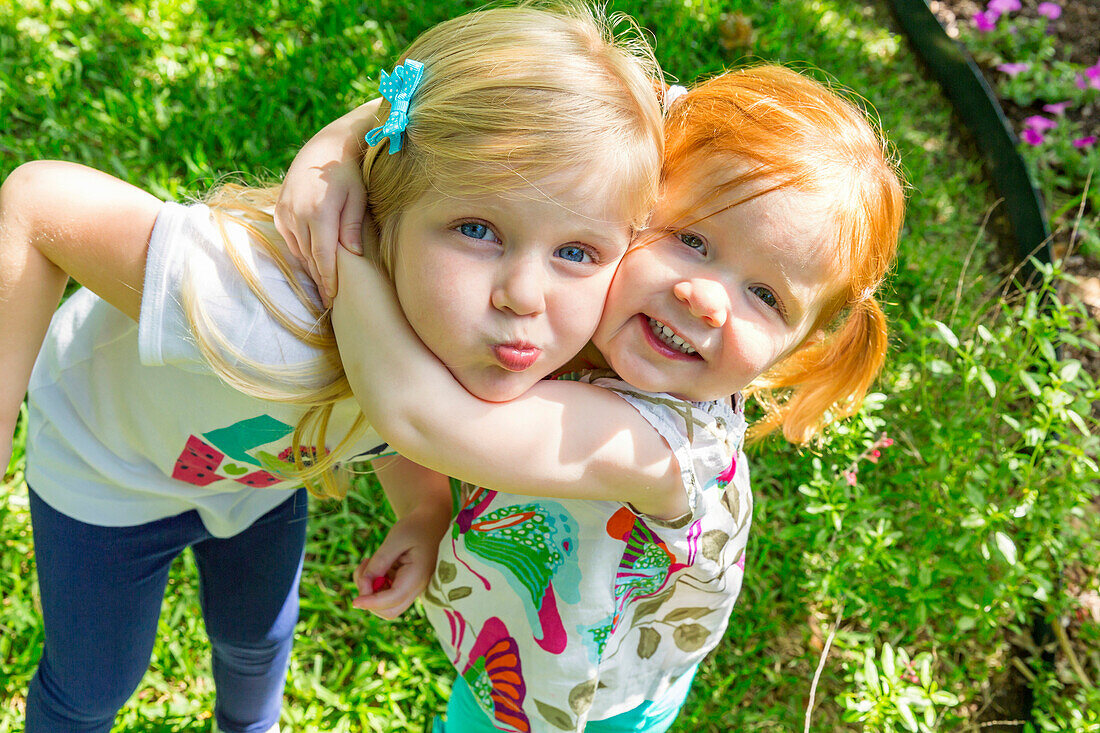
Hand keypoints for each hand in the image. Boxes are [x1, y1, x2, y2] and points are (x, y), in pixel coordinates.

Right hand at [274, 99, 382, 305]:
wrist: (325, 147)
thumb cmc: (349, 174)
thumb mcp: (357, 198)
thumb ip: (352, 226)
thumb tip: (352, 255)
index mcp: (319, 212)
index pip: (322, 256)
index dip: (328, 279)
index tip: (334, 297)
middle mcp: (297, 214)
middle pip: (309, 257)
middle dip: (320, 280)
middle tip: (330, 301)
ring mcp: (285, 212)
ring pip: (298, 251)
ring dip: (310, 268)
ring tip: (324, 286)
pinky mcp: (279, 211)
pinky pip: (290, 240)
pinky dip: (301, 253)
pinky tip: (313, 263)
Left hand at [351, 507, 449, 618]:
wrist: (431, 522)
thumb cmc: (415, 527)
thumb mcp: (395, 539)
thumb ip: (380, 562)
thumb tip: (365, 585)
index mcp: (417, 575)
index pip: (393, 599)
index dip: (372, 603)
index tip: (354, 601)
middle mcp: (416, 588)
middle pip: (389, 611)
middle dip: (370, 599)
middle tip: (364, 572)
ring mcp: (411, 589)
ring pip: (385, 605)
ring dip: (369, 590)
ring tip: (368, 562)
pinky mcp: (404, 586)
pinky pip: (385, 594)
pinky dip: (373, 584)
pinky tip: (373, 564)